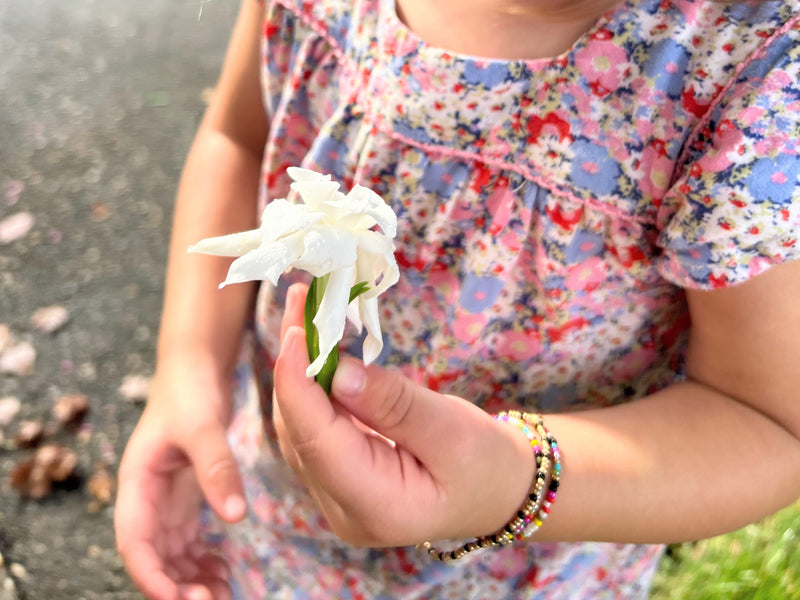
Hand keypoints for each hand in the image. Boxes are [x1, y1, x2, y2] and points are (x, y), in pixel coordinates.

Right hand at [115, 359, 246, 599]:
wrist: (195, 366)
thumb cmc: (190, 390)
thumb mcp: (203, 426)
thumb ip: (216, 468)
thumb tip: (234, 517)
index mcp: (138, 482)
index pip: (134, 540)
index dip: (151, 573)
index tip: (177, 598)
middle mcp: (148, 496)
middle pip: (154, 554)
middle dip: (175, 584)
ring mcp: (168, 498)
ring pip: (172, 551)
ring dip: (190, 577)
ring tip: (221, 594)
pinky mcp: (188, 494)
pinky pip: (190, 537)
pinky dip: (203, 558)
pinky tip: (223, 571)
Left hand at [272, 284, 535, 546]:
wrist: (499, 494)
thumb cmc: (487, 464)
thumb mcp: (453, 429)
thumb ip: (394, 404)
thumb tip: (339, 372)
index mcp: (378, 508)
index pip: (317, 443)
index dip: (297, 386)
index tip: (295, 331)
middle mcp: (344, 510)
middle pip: (300, 433)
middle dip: (294, 366)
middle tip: (299, 302)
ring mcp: (337, 498)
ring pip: (300, 429)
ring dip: (299, 371)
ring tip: (303, 314)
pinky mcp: (339, 478)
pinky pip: (314, 429)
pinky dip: (313, 387)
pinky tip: (316, 349)